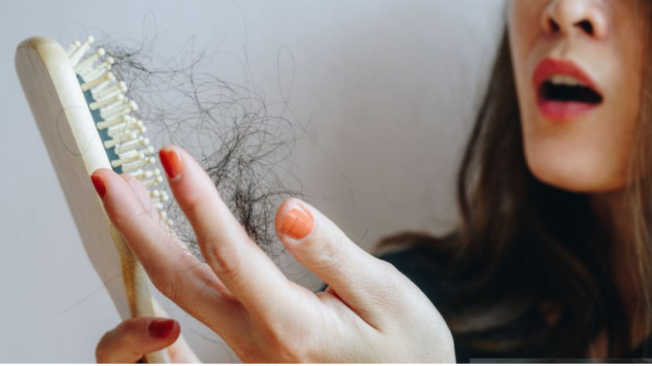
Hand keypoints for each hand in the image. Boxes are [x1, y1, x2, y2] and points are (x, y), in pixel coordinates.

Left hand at [91, 145, 454, 362]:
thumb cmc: (407, 348)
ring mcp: (248, 350)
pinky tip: (161, 247)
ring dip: (147, 244)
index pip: (230, 256)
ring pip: (182, 294)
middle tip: (108, 178)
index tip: (171, 159)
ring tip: (128, 199)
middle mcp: (259, 343)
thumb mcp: (387, 296)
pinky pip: (195, 310)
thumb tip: (287, 212)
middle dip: (138, 225)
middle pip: (181, 279)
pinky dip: (168, 271)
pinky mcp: (251, 347)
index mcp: (292, 327)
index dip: (197, 203)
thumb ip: (333, 255)